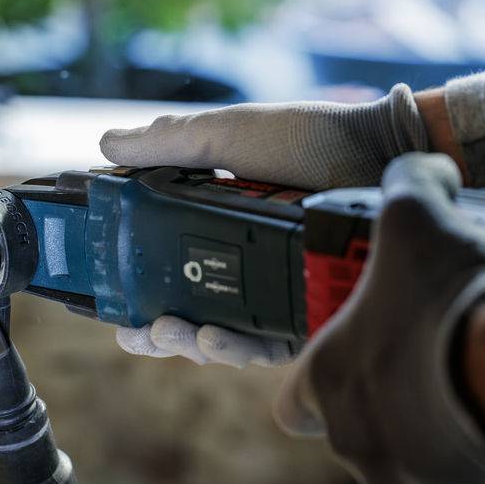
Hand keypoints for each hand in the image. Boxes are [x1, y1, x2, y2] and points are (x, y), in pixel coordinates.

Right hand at [105, 85, 429, 368]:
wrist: (379, 153)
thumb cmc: (306, 139)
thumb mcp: (225, 135)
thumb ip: (166, 142)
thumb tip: (105, 145)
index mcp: (212, 226)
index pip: (162, 271)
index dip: (135, 296)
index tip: (112, 311)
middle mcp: (240, 263)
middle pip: (187, 314)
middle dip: (156, 333)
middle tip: (137, 333)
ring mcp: (273, 290)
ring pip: (221, 337)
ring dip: (187, 343)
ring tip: (169, 333)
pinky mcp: (307, 312)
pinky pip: (266, 345)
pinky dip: (235, 348)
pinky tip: (212, 339)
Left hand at [275, 153, 484, 483]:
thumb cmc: (458, 304)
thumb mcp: (420, 222)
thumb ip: (409, 184)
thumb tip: (423, 168)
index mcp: (328, 377)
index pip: (292, 403)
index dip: (313, 386)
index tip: (346, 370)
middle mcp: (352, 434)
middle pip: (353, 424)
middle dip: (384, 397)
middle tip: (422, 366)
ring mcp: (399, 476)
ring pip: (401, 455)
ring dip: (422, 427)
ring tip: (457, 386)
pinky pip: (445, 483)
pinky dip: (460, 455)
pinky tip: (481, 413)